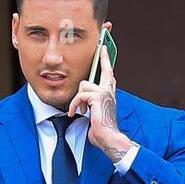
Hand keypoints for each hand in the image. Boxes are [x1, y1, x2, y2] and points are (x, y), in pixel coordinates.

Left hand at [68, 46, 133, 164]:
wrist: (108, 137)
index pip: (108, 73)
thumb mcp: (95, 113)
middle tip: (102, 46)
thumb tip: (83, 103)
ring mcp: (104, 92)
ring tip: (80, 110)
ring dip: (78, 99)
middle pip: (104, 70)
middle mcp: (109, 90)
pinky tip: (75, 113)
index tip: (104, 48)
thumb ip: (91, 103)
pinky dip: (75, 105)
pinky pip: (80, 96)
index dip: (106, 60)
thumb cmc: (102, 129)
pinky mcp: (97, 97)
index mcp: (109, 93)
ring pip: (84, 85)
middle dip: (103, 58)